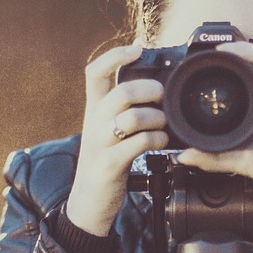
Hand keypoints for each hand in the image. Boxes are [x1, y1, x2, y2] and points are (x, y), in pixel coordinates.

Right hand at [65, 45, 169, 235]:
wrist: (88, 202)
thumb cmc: (106, 161)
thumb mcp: (108, 130)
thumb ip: (124, 107)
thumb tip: (154, 82)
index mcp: (94, 109)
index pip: (95, 72)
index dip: (116, 55)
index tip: (138, 50)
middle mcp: (93, 122)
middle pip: (121, 92)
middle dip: (149, 90)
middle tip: (163, 97)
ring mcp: (99, 144)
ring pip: (131, 118)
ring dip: (156, 118)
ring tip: (164, 125)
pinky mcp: (108, 165)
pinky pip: (137, 144)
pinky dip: (155, 140)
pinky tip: (162, 143)